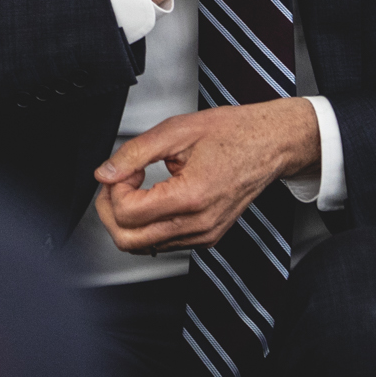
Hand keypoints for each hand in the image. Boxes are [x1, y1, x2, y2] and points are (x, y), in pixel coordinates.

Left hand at [93, 99, 320, 252]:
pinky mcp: (207, 238)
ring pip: (143, 246)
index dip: (114, 189)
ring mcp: (204, 235)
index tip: (125, 170)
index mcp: (191, 196)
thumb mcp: (177, 130)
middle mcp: (199, 224)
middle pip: (128, 240)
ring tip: (139, 186)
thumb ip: (135, 153)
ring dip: (129, 218)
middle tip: (119, 182)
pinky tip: (155, 198)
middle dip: (111, 210)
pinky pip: (163, 243)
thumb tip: (105, 173)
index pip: (128, 213)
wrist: (270, 144)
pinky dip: (148, 224)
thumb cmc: (233, 133)